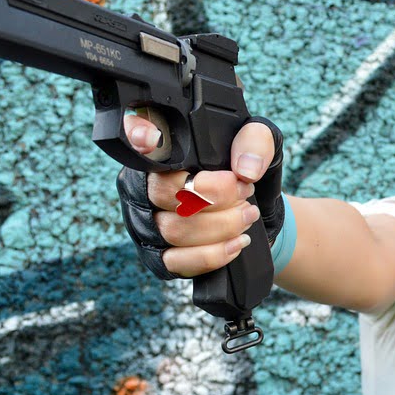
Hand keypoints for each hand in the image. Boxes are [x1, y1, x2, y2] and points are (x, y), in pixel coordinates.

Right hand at [118, 114, 278, 277]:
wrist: (257, 207)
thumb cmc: (246, 169)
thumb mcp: (259, 142)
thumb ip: (254, 141)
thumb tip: (245, 170)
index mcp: (162, 150)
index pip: (134, 135)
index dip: (135, 134)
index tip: (150, 137)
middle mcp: (145, 185)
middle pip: (164, 193)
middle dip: (215, 197)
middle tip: (245, 193)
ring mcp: (148, 223)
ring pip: (174, 230)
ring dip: (221, 226)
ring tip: (247, 216)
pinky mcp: (160, 256)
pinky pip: (178, 261)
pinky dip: (213, 255)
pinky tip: (236, 243)